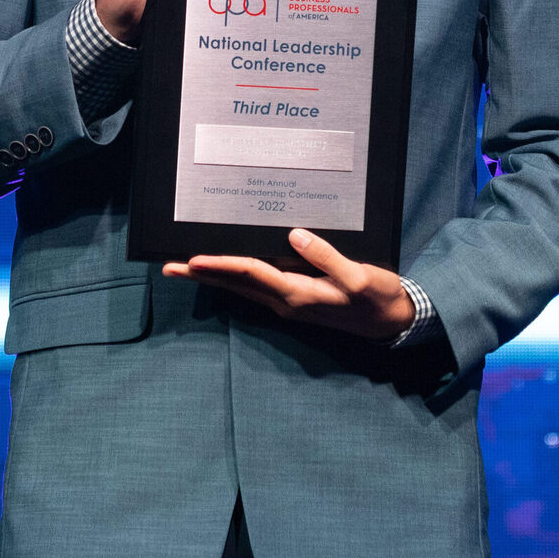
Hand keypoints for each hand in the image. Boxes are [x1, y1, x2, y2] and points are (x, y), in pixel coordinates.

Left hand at [166, 229, 413, 340]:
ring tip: (185, 268)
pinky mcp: (296, 300)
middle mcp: (286, 301)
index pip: (251, 275)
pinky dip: (235, 278)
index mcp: (298, 294)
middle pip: (236, 285)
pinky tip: (226, 271)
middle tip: (168, 266)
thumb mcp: (358, 277)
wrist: (391, 322)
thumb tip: (296, 235)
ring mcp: (289, 303)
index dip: (221, 265)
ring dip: (213, 278)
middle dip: (202, 275)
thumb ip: (327, 257)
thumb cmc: (376, 298)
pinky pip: (256, 288)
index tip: (193, 258)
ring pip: (242, 288)